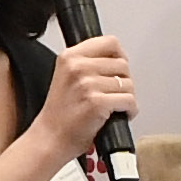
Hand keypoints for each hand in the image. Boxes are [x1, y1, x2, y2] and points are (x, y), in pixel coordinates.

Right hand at [27, 34, 137, 167]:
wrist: (50, 138)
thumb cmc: (59, 113)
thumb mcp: (66, 76)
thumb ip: (88, 62)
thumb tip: (117, 58)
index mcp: (70, 56)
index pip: (110, 43)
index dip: (119, 56)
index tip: (117, 69)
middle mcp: (78, 67)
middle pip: (123, 64)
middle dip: (124, 81)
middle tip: (113, 94)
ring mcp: (87, 84)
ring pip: (129, 84)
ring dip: (127, 98)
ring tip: (114, 106)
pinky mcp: (97, 103)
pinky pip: (130, 101)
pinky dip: (130, 111)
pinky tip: (118, 115)